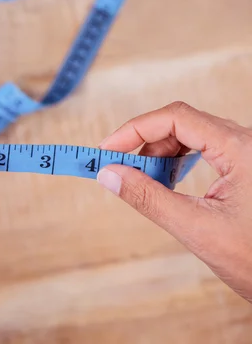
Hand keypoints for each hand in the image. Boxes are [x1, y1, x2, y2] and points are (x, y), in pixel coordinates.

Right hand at [96, 101, 251, 303]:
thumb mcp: (197, 229)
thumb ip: (149, 198)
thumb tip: (110, 175)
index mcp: (239, 148)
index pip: (176, 118)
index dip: (136, 129)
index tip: (108, 150)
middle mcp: (243, 141)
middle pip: (181, 123)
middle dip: (145, 144)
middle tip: (117, 168)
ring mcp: (243, 151)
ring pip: (189, 134)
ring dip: (160, 153)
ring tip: (141, 179)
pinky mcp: (241, 163)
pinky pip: (202, 147)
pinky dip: (177, 161)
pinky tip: (166, 181)